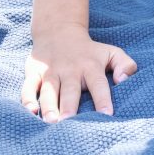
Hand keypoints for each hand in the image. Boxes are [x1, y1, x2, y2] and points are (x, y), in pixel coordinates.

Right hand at [21, 22, 137, 121]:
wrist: (60, 31)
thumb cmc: (90, 51)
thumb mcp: (111, 52)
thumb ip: (125, 65)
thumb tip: (125, 80)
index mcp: (90, 67)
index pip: (98, 84)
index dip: (103, 99)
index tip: (106, 115)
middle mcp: (70, 70)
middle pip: (70, 90)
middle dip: (69, 107)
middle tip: (69, 123)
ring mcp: (51, 72)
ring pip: (49, 90)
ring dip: (49, 106)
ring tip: (51, 122)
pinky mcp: (34, 73)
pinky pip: (28, 86)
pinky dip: (27, 98)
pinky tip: (30, 110)